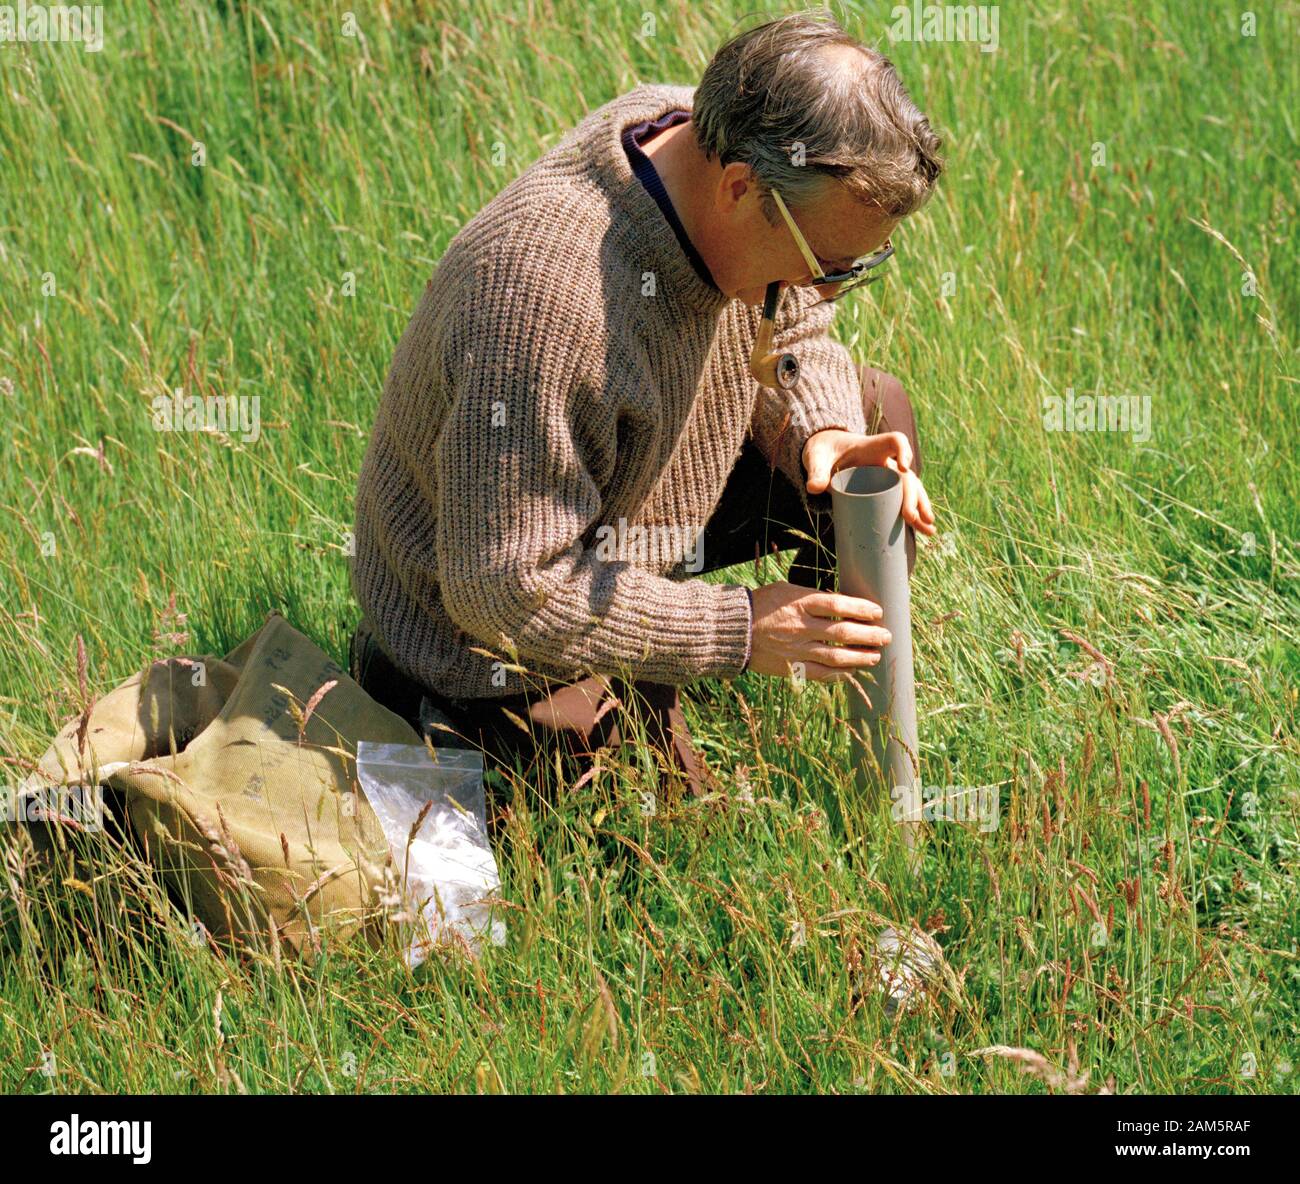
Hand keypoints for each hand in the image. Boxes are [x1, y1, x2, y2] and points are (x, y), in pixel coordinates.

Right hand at [747, 581, 891, 681]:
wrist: (732, 631)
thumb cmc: (761, 605)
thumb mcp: (786, 591)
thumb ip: (813, 598)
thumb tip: (843, 604)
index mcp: (799, 603)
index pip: (838, 604)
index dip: (861, 609)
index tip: (877, 612)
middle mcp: (800, 627)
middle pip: (843, 632)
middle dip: (869, 635)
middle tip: (886, 636)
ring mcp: (796, 649)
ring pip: (836, 656)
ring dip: (860, 657)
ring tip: (874, 656)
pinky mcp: (791, 667)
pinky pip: (820, 674)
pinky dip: (838, 674)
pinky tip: (851, 672)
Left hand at [802, 428, 935, 535]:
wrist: (826, 452)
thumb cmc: (823, 451)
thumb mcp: (817, 458)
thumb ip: (816, 471)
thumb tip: (814, 488)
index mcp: (872, 446)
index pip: (895, 441)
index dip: (903, 452)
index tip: (903, 468)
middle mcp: (886, 460)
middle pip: (906, 475)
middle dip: (911, 497)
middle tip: (911, 518)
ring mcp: (887, 475)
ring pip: (911, 489)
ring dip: (921, 508)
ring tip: (928, 529)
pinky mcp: (884, 489)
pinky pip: (904, 499)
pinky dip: (915, 514)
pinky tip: (923, 530)